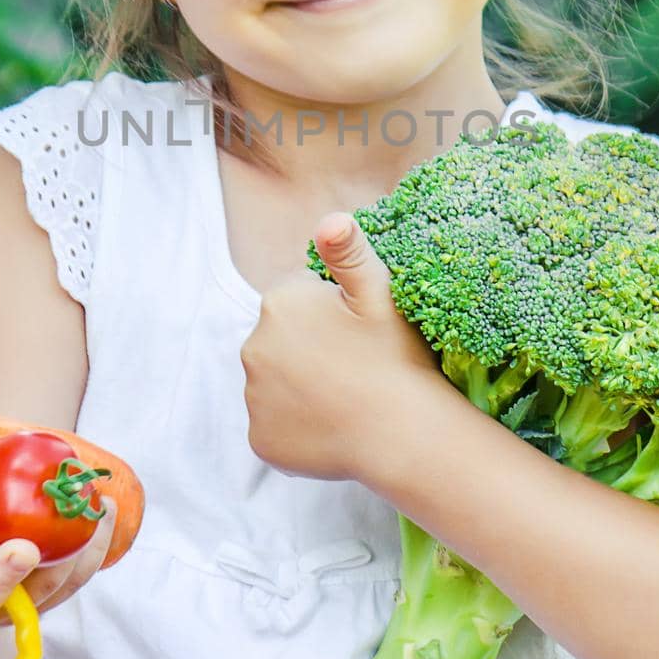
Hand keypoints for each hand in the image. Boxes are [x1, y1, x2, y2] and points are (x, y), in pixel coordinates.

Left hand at [240, 212, 451, 484]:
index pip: (297, 296)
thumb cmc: (397, 359)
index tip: (357, 331)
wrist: (405, 436)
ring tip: (345, 396)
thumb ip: (348, 252)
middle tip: (353, 364)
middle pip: (281, 339)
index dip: (331, 310)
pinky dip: (296, 425)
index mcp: (279, 303)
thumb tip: (330, 218)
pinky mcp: (259, 440)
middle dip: (309, 345)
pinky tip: (331, 425)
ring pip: (276, 381)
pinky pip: (275, 424)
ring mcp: (253, 399)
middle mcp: (253, 347)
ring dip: (300, 385)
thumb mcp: (380, 293)